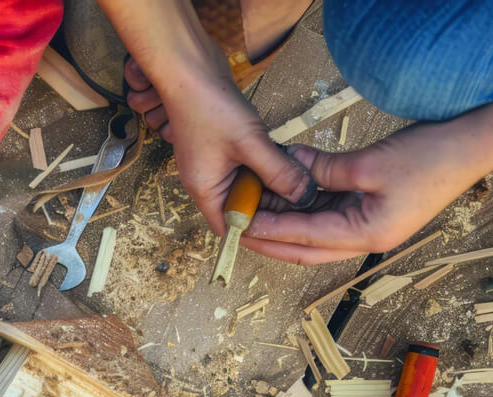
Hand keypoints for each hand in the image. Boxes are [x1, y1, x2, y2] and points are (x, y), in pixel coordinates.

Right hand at [125, 53, 316, 233]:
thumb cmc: (210, 107)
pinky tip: (282, 157)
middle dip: (268, 204)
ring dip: (268, 183)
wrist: (189, 70)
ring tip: (295, 178)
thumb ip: (278, 171)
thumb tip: (304, 195)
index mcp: (204, 189)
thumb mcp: (251, 143)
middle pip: (240, 207)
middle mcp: (205, 182)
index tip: (286, 223)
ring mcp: (212, 165)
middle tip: (300, 198)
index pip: (229, 227)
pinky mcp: (220, 149)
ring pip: (245, 186)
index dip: (256, 229)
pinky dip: (263, 166)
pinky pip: (245, 168)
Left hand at [243, 122, 492, 264]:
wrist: (471, 146)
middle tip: (237, 229)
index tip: (240, 223)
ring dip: (287, 225)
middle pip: (306, 248)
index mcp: (366, 235)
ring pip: (316, 235)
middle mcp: (366, 240)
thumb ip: (324, 169)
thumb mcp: (369, 163)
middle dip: (271, 240)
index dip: (270, 230)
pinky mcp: (372, 212)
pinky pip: (330, 216)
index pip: (305, 237)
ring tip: (254, 212)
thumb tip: (290, 166)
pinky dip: (307, 208)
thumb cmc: (430, 156)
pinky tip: (285, 196)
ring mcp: (370, 228)